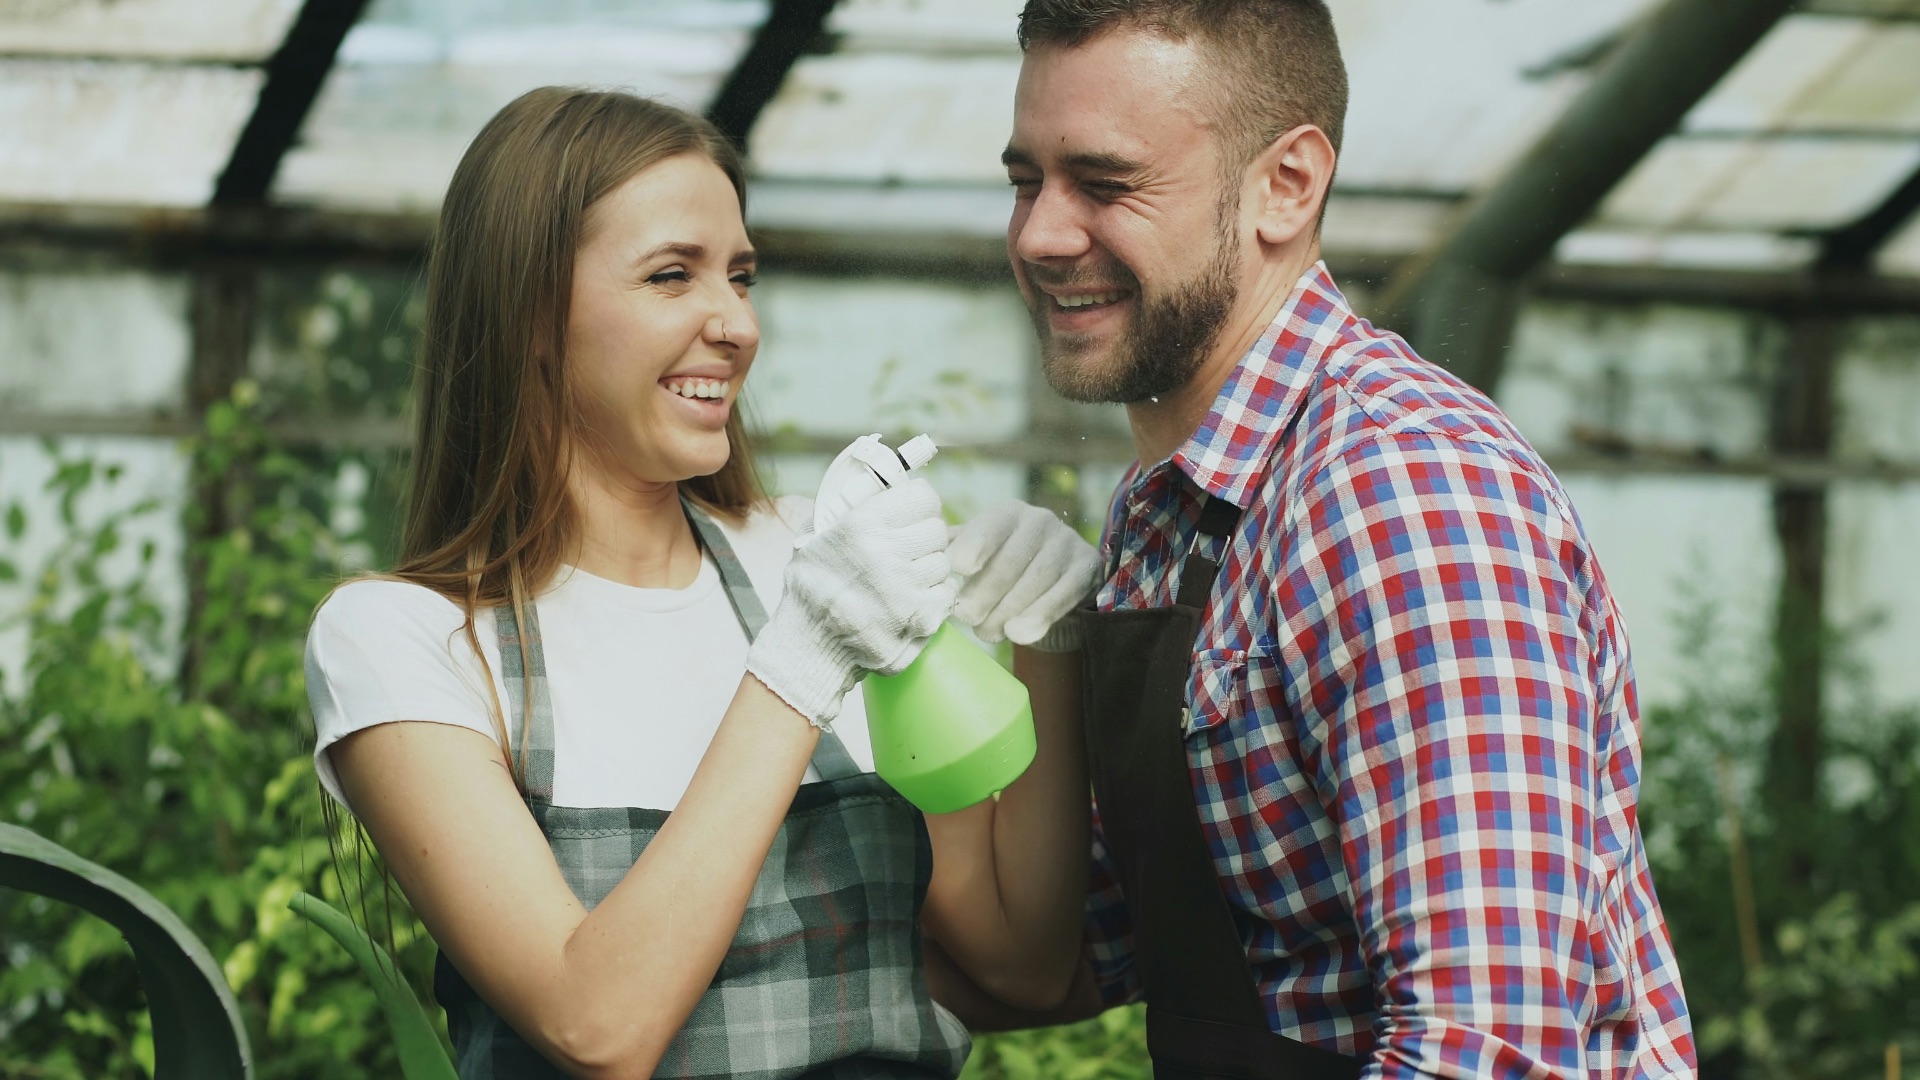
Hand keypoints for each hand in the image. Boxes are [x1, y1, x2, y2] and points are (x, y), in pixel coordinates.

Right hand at [746, 479, 954, 725]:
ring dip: (928, 568)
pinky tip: (912, 598)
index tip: (913, 513)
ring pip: (944, 563)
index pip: (923, 497)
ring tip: (904, 577)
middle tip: (908, 549)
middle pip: (938, 530)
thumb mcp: (817, 534)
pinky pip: (947, 595)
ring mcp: (906, 590)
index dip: (919, 504)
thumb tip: (885, 479)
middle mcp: (887, 555)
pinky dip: (934, 596)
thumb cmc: (811, 586)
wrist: (808, 644)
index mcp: (862, 526)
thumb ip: (849, 504)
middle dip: (924, 537)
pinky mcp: (920, 620)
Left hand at [948, 501, 1100, 651]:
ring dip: (1009, 610)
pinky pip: (1063, 593)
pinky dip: (1040, 616)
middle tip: (965, 617)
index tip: (958, 568)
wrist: (1056, 582)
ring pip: (1037, 578)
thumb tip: (920, 556)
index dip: (974, 545)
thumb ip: (953, 552)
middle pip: (1011, 559)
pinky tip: (1019, 634)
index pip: (990, 527)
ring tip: (987, 632)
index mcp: (1007, 514)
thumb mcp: (978, 554)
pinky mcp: (1087, 567)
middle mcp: (1040, 521)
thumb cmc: (1004, 566)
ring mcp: (1067, 543)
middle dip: (985, 592)